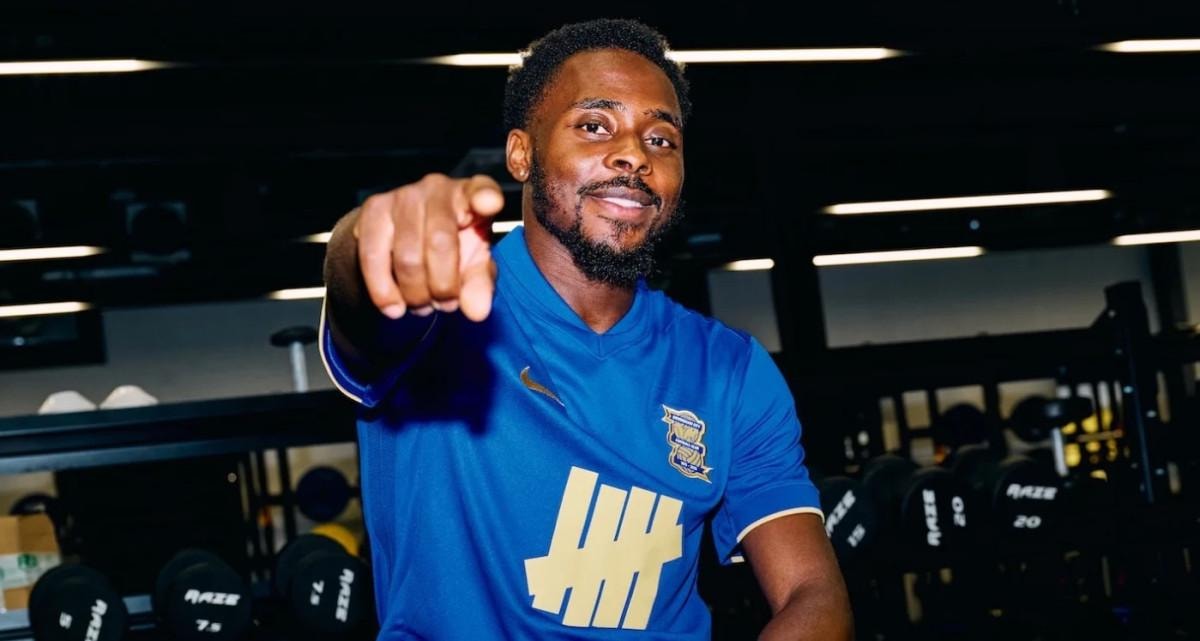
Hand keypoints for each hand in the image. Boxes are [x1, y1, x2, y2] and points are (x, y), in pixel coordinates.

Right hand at [354, 173, 503, 321]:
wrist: (403, 239)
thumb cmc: (452, 248)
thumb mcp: (473, 265)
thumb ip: (480, 284)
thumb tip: (477, 311)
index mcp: (471, 195)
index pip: (482, 190)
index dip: (485, 197)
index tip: (490, 204)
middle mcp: (437, 187)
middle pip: (440, 242)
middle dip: (443, 286)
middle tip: (446, 306)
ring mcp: (403, 195)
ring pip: (406, 255)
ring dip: (415, 293)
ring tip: (422, 307)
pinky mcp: (373, 209)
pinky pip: (373, 256)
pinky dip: (383, 291)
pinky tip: (393, 308)